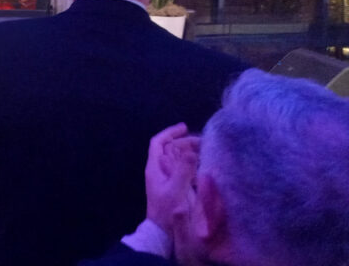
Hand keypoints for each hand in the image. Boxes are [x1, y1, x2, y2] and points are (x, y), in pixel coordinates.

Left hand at [145, 123, 199, 240]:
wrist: (162, 233)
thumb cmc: (167, 210)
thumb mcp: (176, 189)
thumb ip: (183, 170)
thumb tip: (191, 150)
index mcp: (154, 167)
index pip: (158, 143)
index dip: (170, 133)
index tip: (185, 127)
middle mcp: (158, 170)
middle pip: (169, 150)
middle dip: (184, 142)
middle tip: (203, 142)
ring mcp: (164, 179)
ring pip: (175, 159)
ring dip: (188, 153)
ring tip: (204, 150)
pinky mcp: (172, 188)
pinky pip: (180, 170)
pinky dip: (190, 165)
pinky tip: (202, 166)